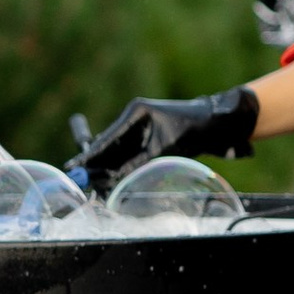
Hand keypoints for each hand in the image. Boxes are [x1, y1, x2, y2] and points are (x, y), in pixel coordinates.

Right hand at [69, 87, 257, 188]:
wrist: (219, 124)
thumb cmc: (193, 131)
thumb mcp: (164, 149)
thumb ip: (137, 164)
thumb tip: (114, 178)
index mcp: (136, 112)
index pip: (108, 137)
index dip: (91, 154)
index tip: (75, 166)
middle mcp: (135, 118)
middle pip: (110, 144)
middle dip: (96, 161)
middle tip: (80, 176)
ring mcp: (142, 127)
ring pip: (119, 150)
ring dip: (109, 165)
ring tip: (94, 180)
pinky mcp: (150, 136)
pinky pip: (131, 152)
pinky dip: (123, 164)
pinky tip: (112, 176)